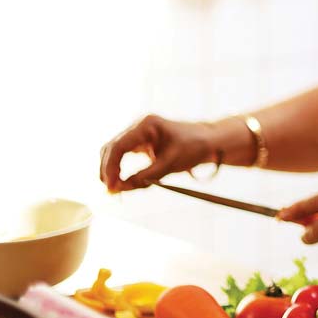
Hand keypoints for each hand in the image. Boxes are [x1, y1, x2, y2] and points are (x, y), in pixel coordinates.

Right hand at [100, 114, 215, 191]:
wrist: (209, 141)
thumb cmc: (194, 148)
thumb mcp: (170, 164)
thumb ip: (145, 177)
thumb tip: (120, 188)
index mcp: (146, 125)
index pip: (118, 146)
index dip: (110, 168)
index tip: (111, 187)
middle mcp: (138, 126)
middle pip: (111, 148)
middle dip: (108, 170)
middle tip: (111, 192)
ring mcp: (138, 132)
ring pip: (113, 152)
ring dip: (111, 170)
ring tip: (116, 189)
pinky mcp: (140, 142)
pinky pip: (122, 155)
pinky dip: (119, 168)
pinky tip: (122, 182)